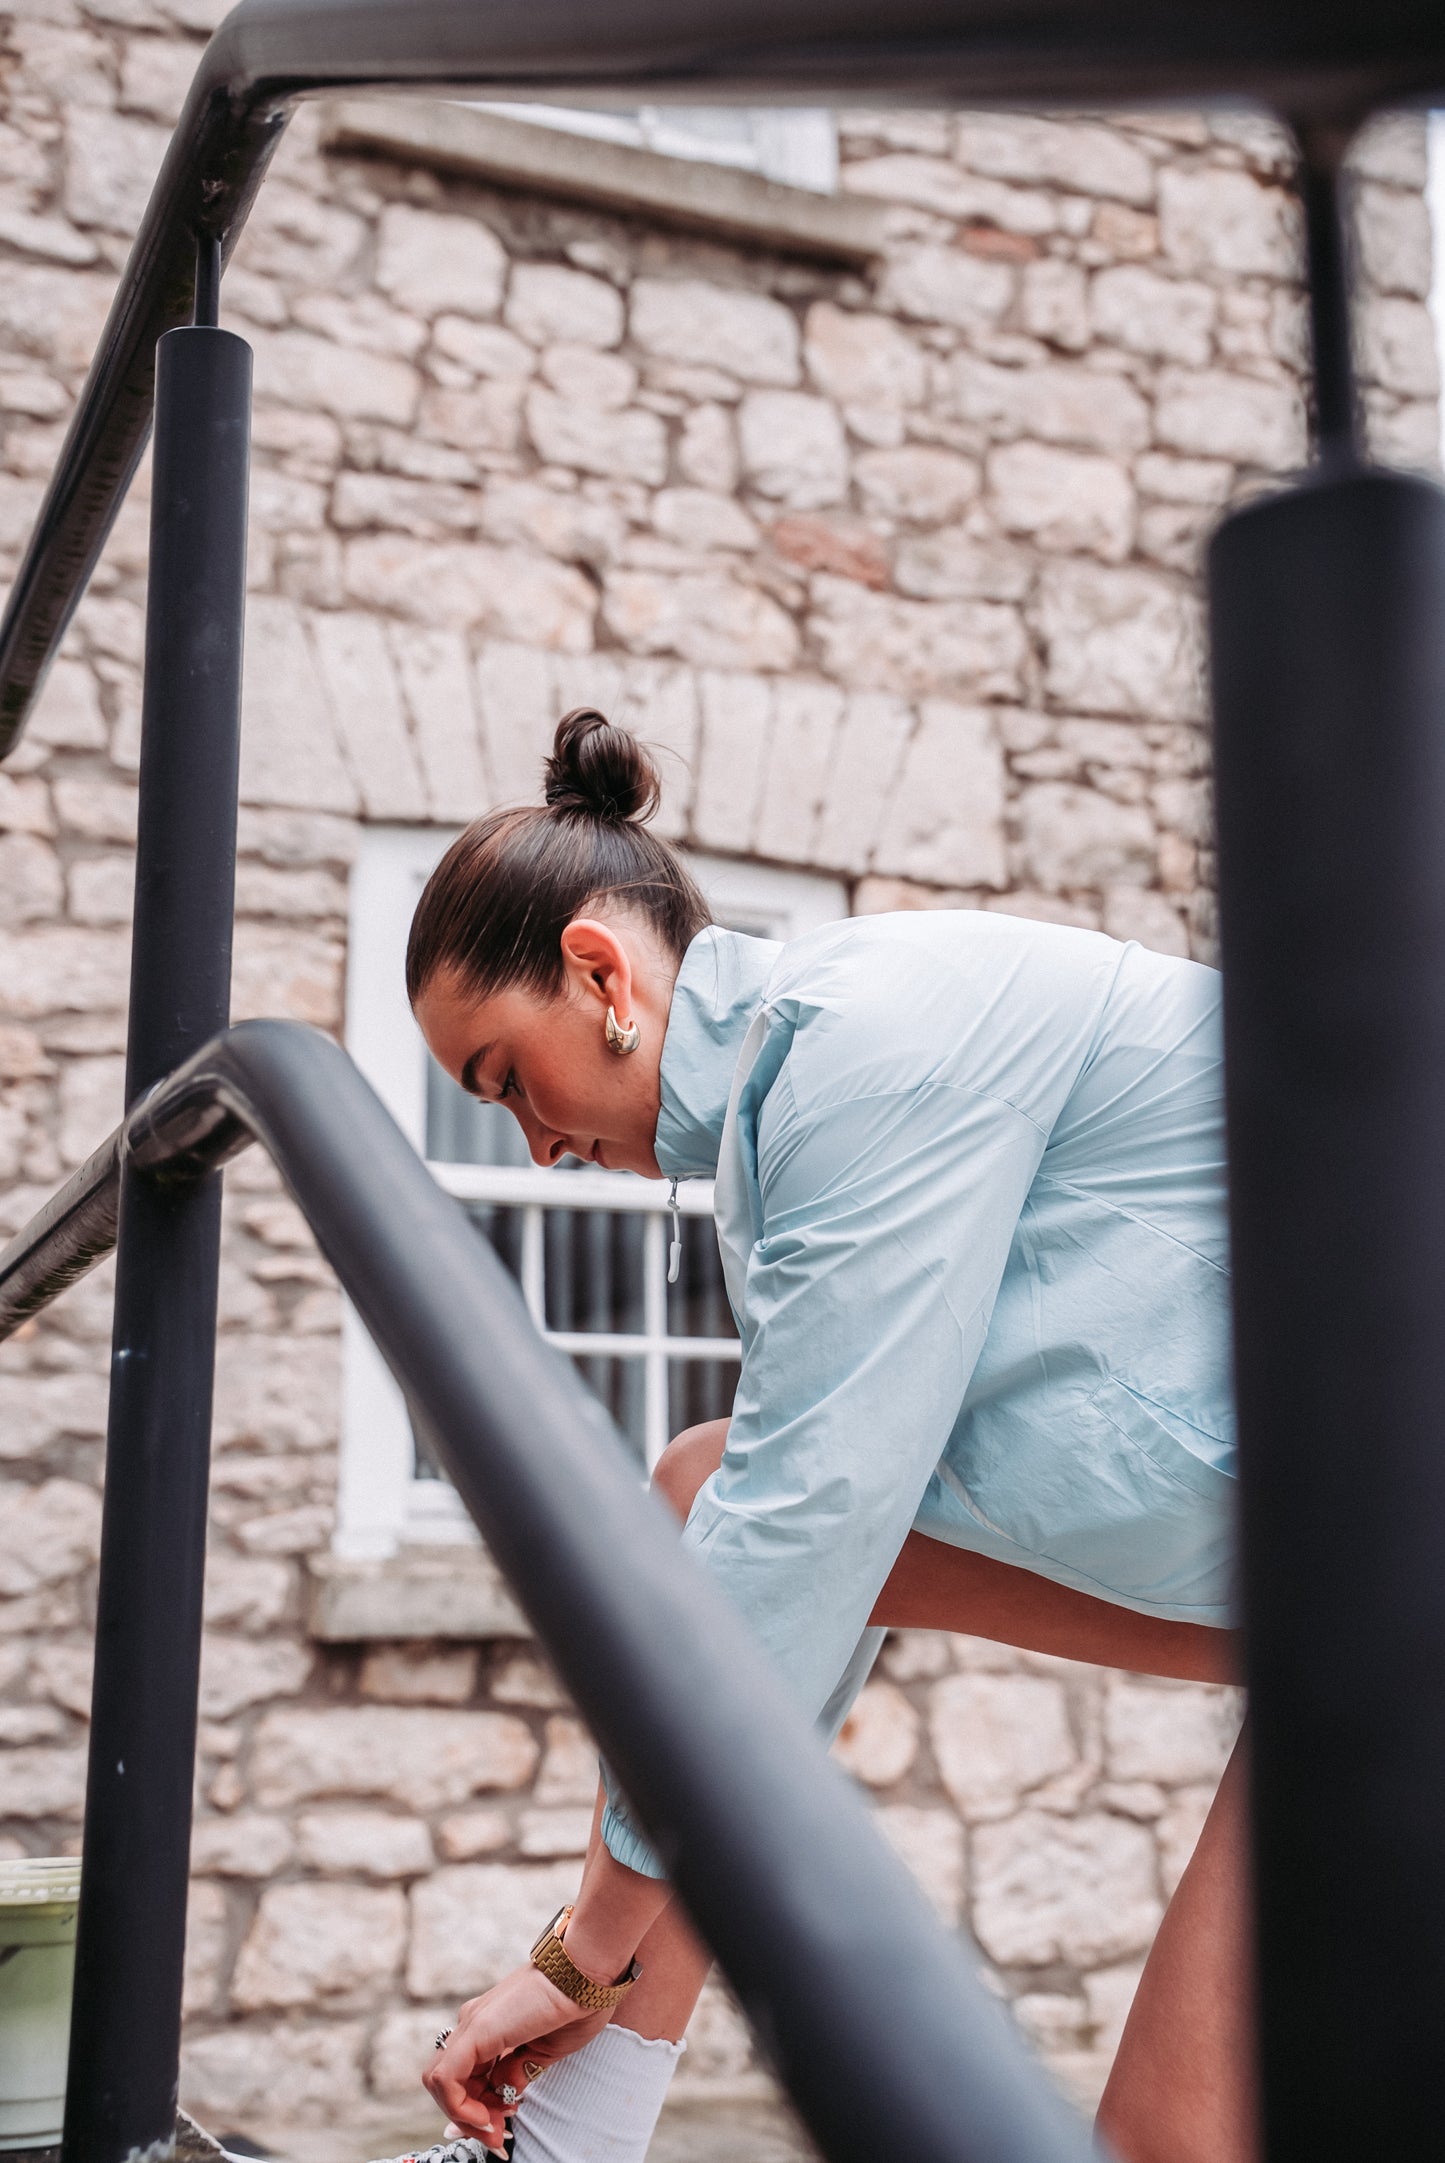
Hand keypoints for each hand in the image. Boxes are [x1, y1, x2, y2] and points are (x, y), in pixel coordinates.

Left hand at [424, 1965, 611, 2149]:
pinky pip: (446, 2078)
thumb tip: (498, 2098)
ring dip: (462, 2115)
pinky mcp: (476, 2029)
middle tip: (497, 2137)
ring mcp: (471, 2023)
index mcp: (489, 2028)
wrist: (586, 1973)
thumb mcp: (542, 2053)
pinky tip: (487, 2116)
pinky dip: (459, 2106)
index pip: (464, 2079)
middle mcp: (473, 2023)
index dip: (477, 2111)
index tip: (500, 2130)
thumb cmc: (575, 2005)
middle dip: (468, 2118)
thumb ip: (515, 2074)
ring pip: (439, 2082)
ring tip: (494, 2128)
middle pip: (448, 2083)